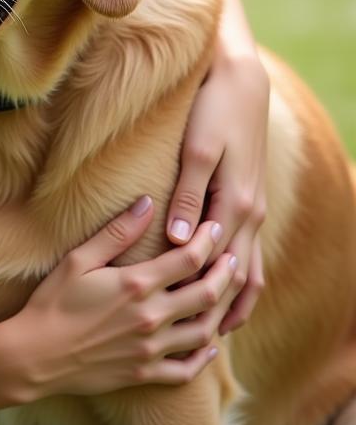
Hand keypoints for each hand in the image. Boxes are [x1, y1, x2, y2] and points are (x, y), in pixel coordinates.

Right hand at [0, 197, 235, 402]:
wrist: (35, 355)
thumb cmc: (52, 302)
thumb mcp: (78, 260)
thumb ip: (117, 232)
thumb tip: (147, 203)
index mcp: (135, 285)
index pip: (187, 258)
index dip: (207, 240)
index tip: (216, 226)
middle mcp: (151, 317)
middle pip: (206, 294)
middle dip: (225, 273)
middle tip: (233, 257)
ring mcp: (151, 349)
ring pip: (204, 331)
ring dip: (221, 311)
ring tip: (225, 295)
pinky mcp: (145, 374)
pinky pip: (187, 370)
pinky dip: (204, 358)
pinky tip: (209, 345)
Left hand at [167, 52, 269, 333]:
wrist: (240, 81)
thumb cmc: (212, 113)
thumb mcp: (195, 151)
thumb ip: (187, 196)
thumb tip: (177, 240)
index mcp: (235, 205)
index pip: (215, 265)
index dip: (195, 294)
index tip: (171, 320)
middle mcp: (250, 213)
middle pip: (236, 276)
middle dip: (217, 308)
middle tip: (193, 343)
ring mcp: (253, 207)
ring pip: (249, 268)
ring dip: (234, 299)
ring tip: (214, 331)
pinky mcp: (248, 197)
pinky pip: (250, 250)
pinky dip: (241, 276)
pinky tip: (226, 287)